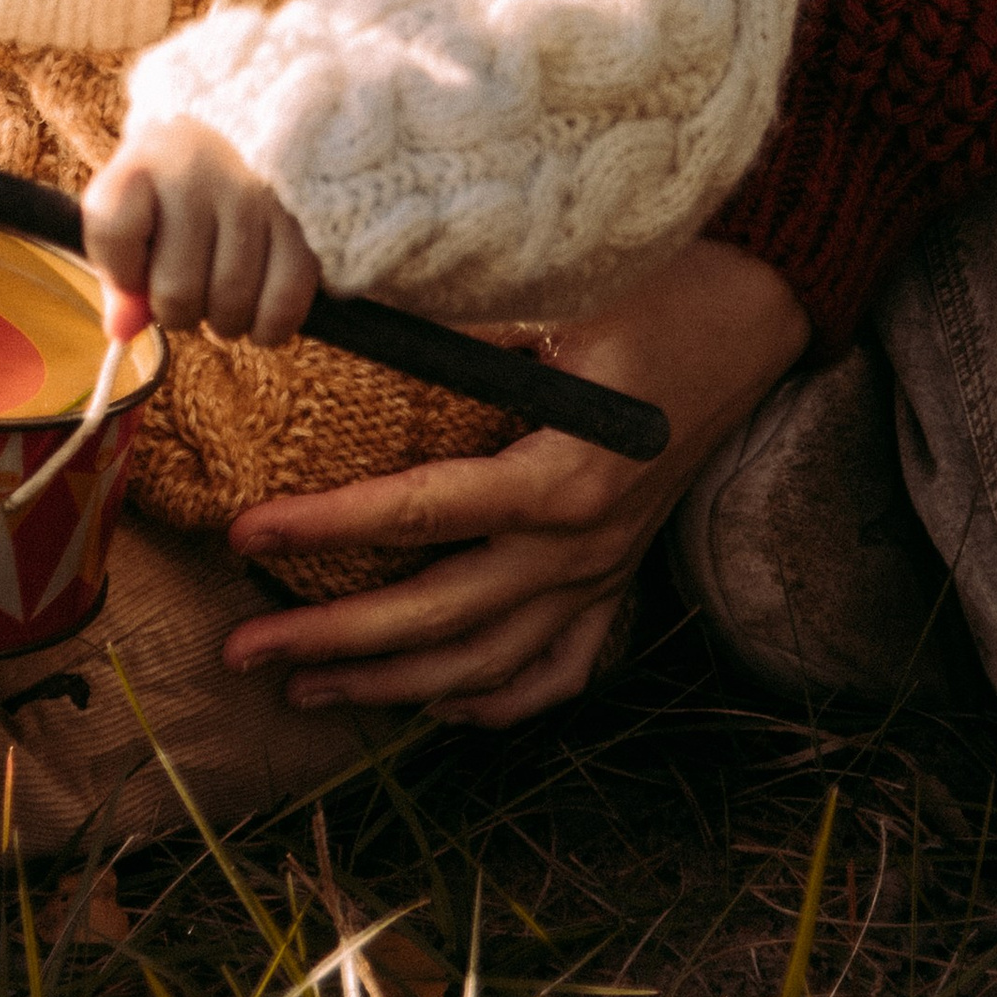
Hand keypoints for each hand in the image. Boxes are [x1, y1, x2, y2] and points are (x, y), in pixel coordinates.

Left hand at [81, 116, 321, 348]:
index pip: (112, 236)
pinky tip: (258, 310)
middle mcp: (200, 174)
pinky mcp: (304, 226)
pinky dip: (267, 327)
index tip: (135, 264)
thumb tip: (122, 332)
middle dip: (177, 310)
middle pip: (176, 292)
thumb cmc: (175, 181)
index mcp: (145, 162)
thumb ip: (118, 269)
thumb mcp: (133, 206)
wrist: (247, 126)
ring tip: (221, 293)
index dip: (121, 272)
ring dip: (223, 321)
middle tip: (188, 289)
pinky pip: (282, 308)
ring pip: (230, 308)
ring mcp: (257, 198)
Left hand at [220, 236, 808, 726]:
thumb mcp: (558, 296)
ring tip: (306, 692)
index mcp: (560, 475)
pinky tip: (438, 706)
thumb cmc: (655, 290)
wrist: (755, 314)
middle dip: (333, 640)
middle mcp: (580, 544)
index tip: (244, 537)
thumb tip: (341, 305)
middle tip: (240, 654)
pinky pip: (557, 670)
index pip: (417, 514)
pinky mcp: (620, 580)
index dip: (324, 528)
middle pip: (438, 617)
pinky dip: (494, 700)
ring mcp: (604, 574)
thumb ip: (457, 325)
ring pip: (486, 664)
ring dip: (393, 686)